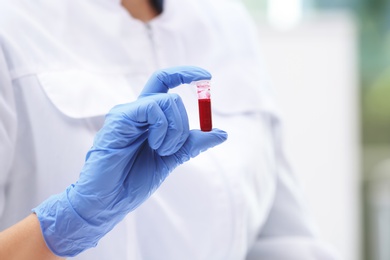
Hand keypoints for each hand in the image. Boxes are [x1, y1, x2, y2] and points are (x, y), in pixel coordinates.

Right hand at [32, 66, 227, 256]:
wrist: (110, 199)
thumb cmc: (133, 180)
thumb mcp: (171, 158)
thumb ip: (192, 143)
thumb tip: (221, 134)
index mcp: (147, 118)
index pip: (165, 83)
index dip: (185, 74)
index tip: (207, 76)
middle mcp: (137, 111)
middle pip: (172, 96)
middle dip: (184, 125)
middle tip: (172, 150)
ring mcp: (127, 113)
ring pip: (167, 101)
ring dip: (175, 131)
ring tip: (161, 151)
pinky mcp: (120, 117)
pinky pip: (154, 108)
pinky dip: (163, 129)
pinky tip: (154, 146)